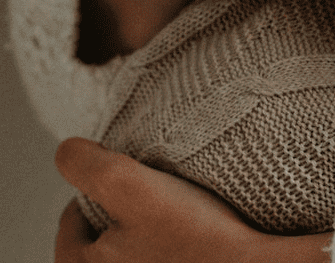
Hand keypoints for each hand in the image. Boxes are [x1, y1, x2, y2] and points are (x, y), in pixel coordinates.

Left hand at [54, 138, 329, 262]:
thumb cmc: (194, 235)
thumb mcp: (126, 183)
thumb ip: (85, 164)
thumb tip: (69, 151)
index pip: (73, 218)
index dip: (105, 187)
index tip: (141, 177)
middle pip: (104, 236)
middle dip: (127, 211)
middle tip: (161, 194)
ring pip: (134, 248)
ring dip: (151, 228)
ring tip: (181, 212)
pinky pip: (162, 258)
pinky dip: (173, 247)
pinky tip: (196, 236)